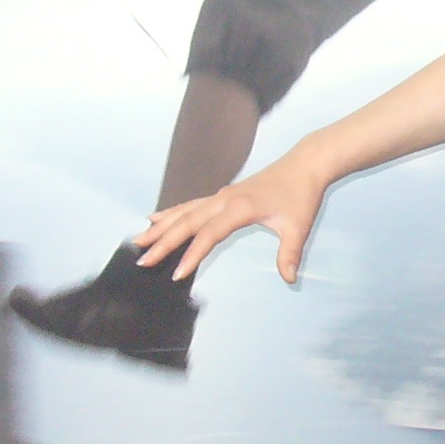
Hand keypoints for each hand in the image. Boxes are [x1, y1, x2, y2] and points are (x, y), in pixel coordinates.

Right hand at [132, 152, 328, 285]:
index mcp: (240, 207)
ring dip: (161, 226)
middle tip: (142, 259)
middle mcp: (225, 199)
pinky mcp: (223, 194)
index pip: (209, 234)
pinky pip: (191, 204)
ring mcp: (222, 195)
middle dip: (162, 241)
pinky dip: (172, 212)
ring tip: (139, 240)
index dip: (192, 254)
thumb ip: (289, 253)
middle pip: (187, 222)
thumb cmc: (301, 194)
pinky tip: (156, 218)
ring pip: (184, 211)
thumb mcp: (298, 226)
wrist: (305, 164)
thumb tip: (289, 278)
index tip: (176, 274)